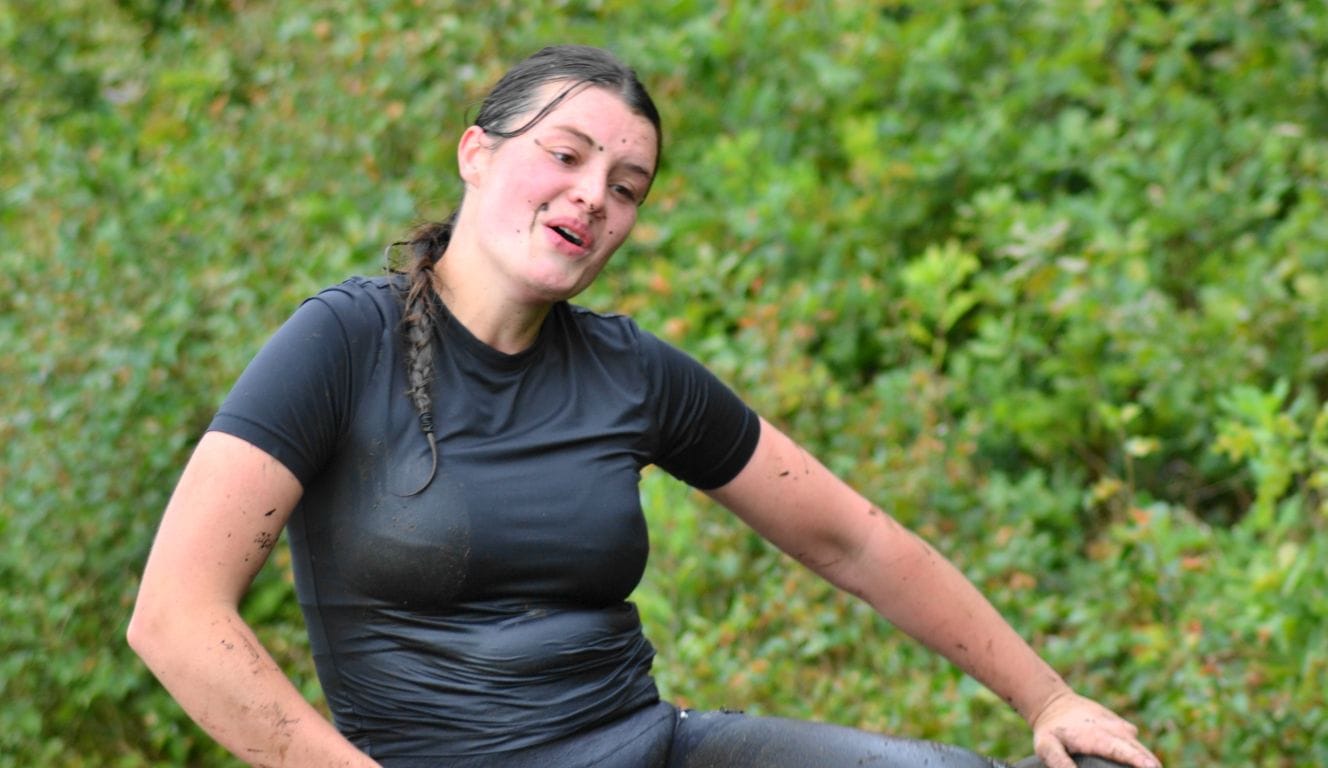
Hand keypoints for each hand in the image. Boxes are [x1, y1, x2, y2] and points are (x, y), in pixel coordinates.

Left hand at [1028, 689, 1161, 767]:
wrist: (1055, 703)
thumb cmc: (1050, 730)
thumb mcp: (1047, 746)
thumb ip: (1059, 762)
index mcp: (1097, 735)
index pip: (1123, 750)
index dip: (1139, 760)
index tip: (1153, 767)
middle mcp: (1114, 730)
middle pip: (1140, 751)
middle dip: (1151, 764)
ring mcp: (1121, 728)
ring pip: (1141, 748)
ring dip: (1150, 761)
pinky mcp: (1124, 729)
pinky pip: (1137, 744)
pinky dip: (1143, 756)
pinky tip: (1145, 766)